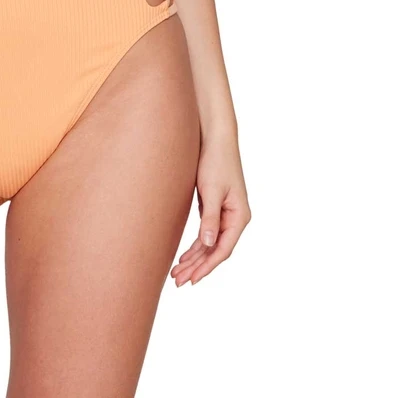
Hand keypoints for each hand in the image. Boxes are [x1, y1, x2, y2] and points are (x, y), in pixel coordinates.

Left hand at [172, 129, 249, 285]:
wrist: (215, 138)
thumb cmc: (215, 161)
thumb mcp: (211, 190)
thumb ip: (210, 217)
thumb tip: (207, 244)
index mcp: (239, 216)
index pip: (222, 249)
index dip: (207, 266)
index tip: (191, 279)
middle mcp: (235, 218)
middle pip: (215, 250)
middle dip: (197, 266)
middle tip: (177, 280)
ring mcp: (226, 214)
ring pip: (210, 243)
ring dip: (195, 258)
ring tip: (177, 272)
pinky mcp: (215, 207)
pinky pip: (207, 233)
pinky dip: (196, 245)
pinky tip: (185, 255)